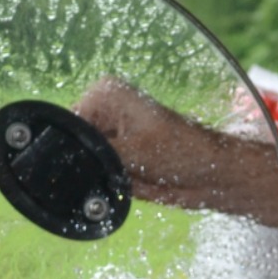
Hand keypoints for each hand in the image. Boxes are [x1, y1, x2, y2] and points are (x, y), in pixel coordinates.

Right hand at [74, 76, 277, 223]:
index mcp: (104, 93)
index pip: (65, 124)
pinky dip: (110, 184)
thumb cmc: (186, 153)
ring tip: (139, 173)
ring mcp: (112, 135)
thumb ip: (89, 154)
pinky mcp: (120, 157)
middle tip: (129, 167)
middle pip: (73, 145)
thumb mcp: (129, 153)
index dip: (76, 149)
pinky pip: (99, 176)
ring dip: (103, 176)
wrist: (217, 177)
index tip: (108, 159)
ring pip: (85, 163)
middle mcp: (105, 110)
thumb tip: (61, 160)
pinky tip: (138, 182)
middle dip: (92, 164)